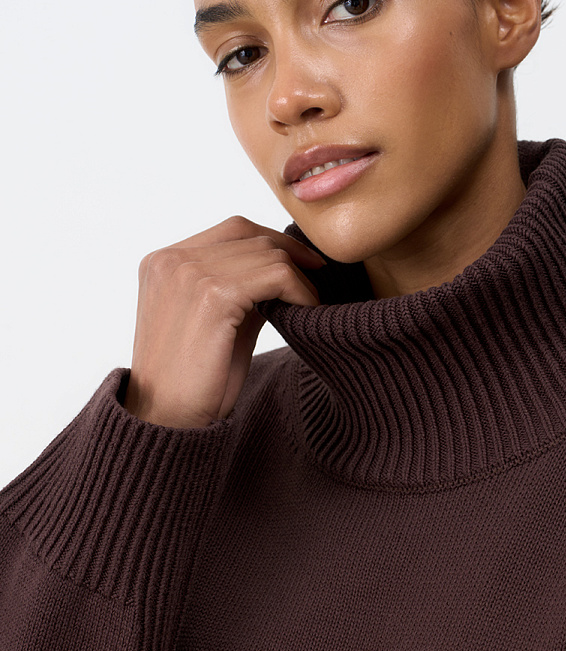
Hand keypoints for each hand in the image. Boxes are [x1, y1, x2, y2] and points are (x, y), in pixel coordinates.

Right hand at [125, 215, 324, 427]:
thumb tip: (281, 274)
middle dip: (292, 255)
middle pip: (250, 236)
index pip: (231, 230)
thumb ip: (238, 292)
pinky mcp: (213, 295)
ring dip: (300, 278)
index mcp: (163, 262)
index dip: (274, 240)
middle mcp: (171, 259)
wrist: (167, 420)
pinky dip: (300, 292)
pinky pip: (276, 276)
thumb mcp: (213, 324)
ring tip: (311, 307)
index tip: (305, 263)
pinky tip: (308, 313)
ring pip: (267, 254)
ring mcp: (189, 274)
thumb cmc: (192, 382)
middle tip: (319, 281)